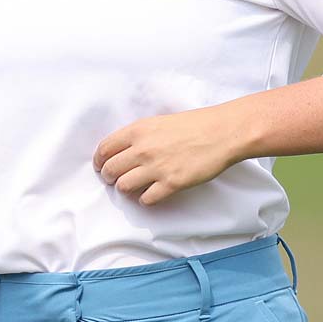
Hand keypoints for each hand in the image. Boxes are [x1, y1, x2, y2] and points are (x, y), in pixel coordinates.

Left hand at [94, 105, 244, 205]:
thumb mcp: (159, 122)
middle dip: (109, 177)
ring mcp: (156, 167)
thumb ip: (139, 136)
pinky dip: (145, 199)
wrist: (222, 132)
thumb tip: (123, 151)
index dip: (100, 160)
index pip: (104, 149)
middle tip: (114, 179)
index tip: (101, 166)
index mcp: (137, 131)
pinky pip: (146, 199)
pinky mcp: (171, 183)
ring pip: (124, 186)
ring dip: (125, 189)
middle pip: (110, 170)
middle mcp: (142, 149)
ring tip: (133, 187)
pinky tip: (151, 194)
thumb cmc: (195, 125)